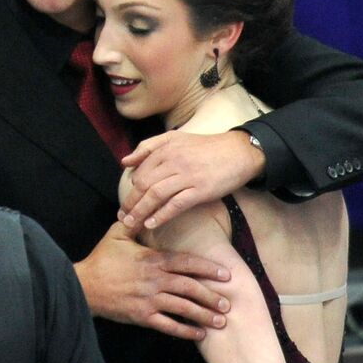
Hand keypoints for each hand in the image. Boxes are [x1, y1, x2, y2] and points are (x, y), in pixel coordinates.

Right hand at [75, 223, 229, 339]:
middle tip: (229, 303)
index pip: (186, 263)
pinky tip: (198, 334)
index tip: (226, 275)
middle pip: (190, 287)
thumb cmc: (101, 259)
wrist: (84, 286)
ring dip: (204, 314)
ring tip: (220, 320)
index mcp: (152, 260)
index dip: (208, 268)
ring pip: (183, 308)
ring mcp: (148, 300)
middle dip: (212, 296)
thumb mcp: (116, 234)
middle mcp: (154, 280)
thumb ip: (133, 223)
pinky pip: (168, 326)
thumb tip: (142, 207)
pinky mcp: (141, 316)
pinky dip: (185, 331)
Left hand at [120, 129, 264, 230]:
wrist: (240, 152)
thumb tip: (125, 161)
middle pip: (144, 184)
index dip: (130, 189)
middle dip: (130, 203)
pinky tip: (151, 224)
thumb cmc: (206, 147)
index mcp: (166, 148)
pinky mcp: (201, 190)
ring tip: (131, 223)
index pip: (139, 171)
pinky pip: (176, 204)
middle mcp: (174, 161)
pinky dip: (161, 215)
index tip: (125, 204)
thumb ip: (148, 147)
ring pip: (156, 194)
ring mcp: (187, 176)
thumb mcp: (176, 138)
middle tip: (123, 218)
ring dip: (140, 211)